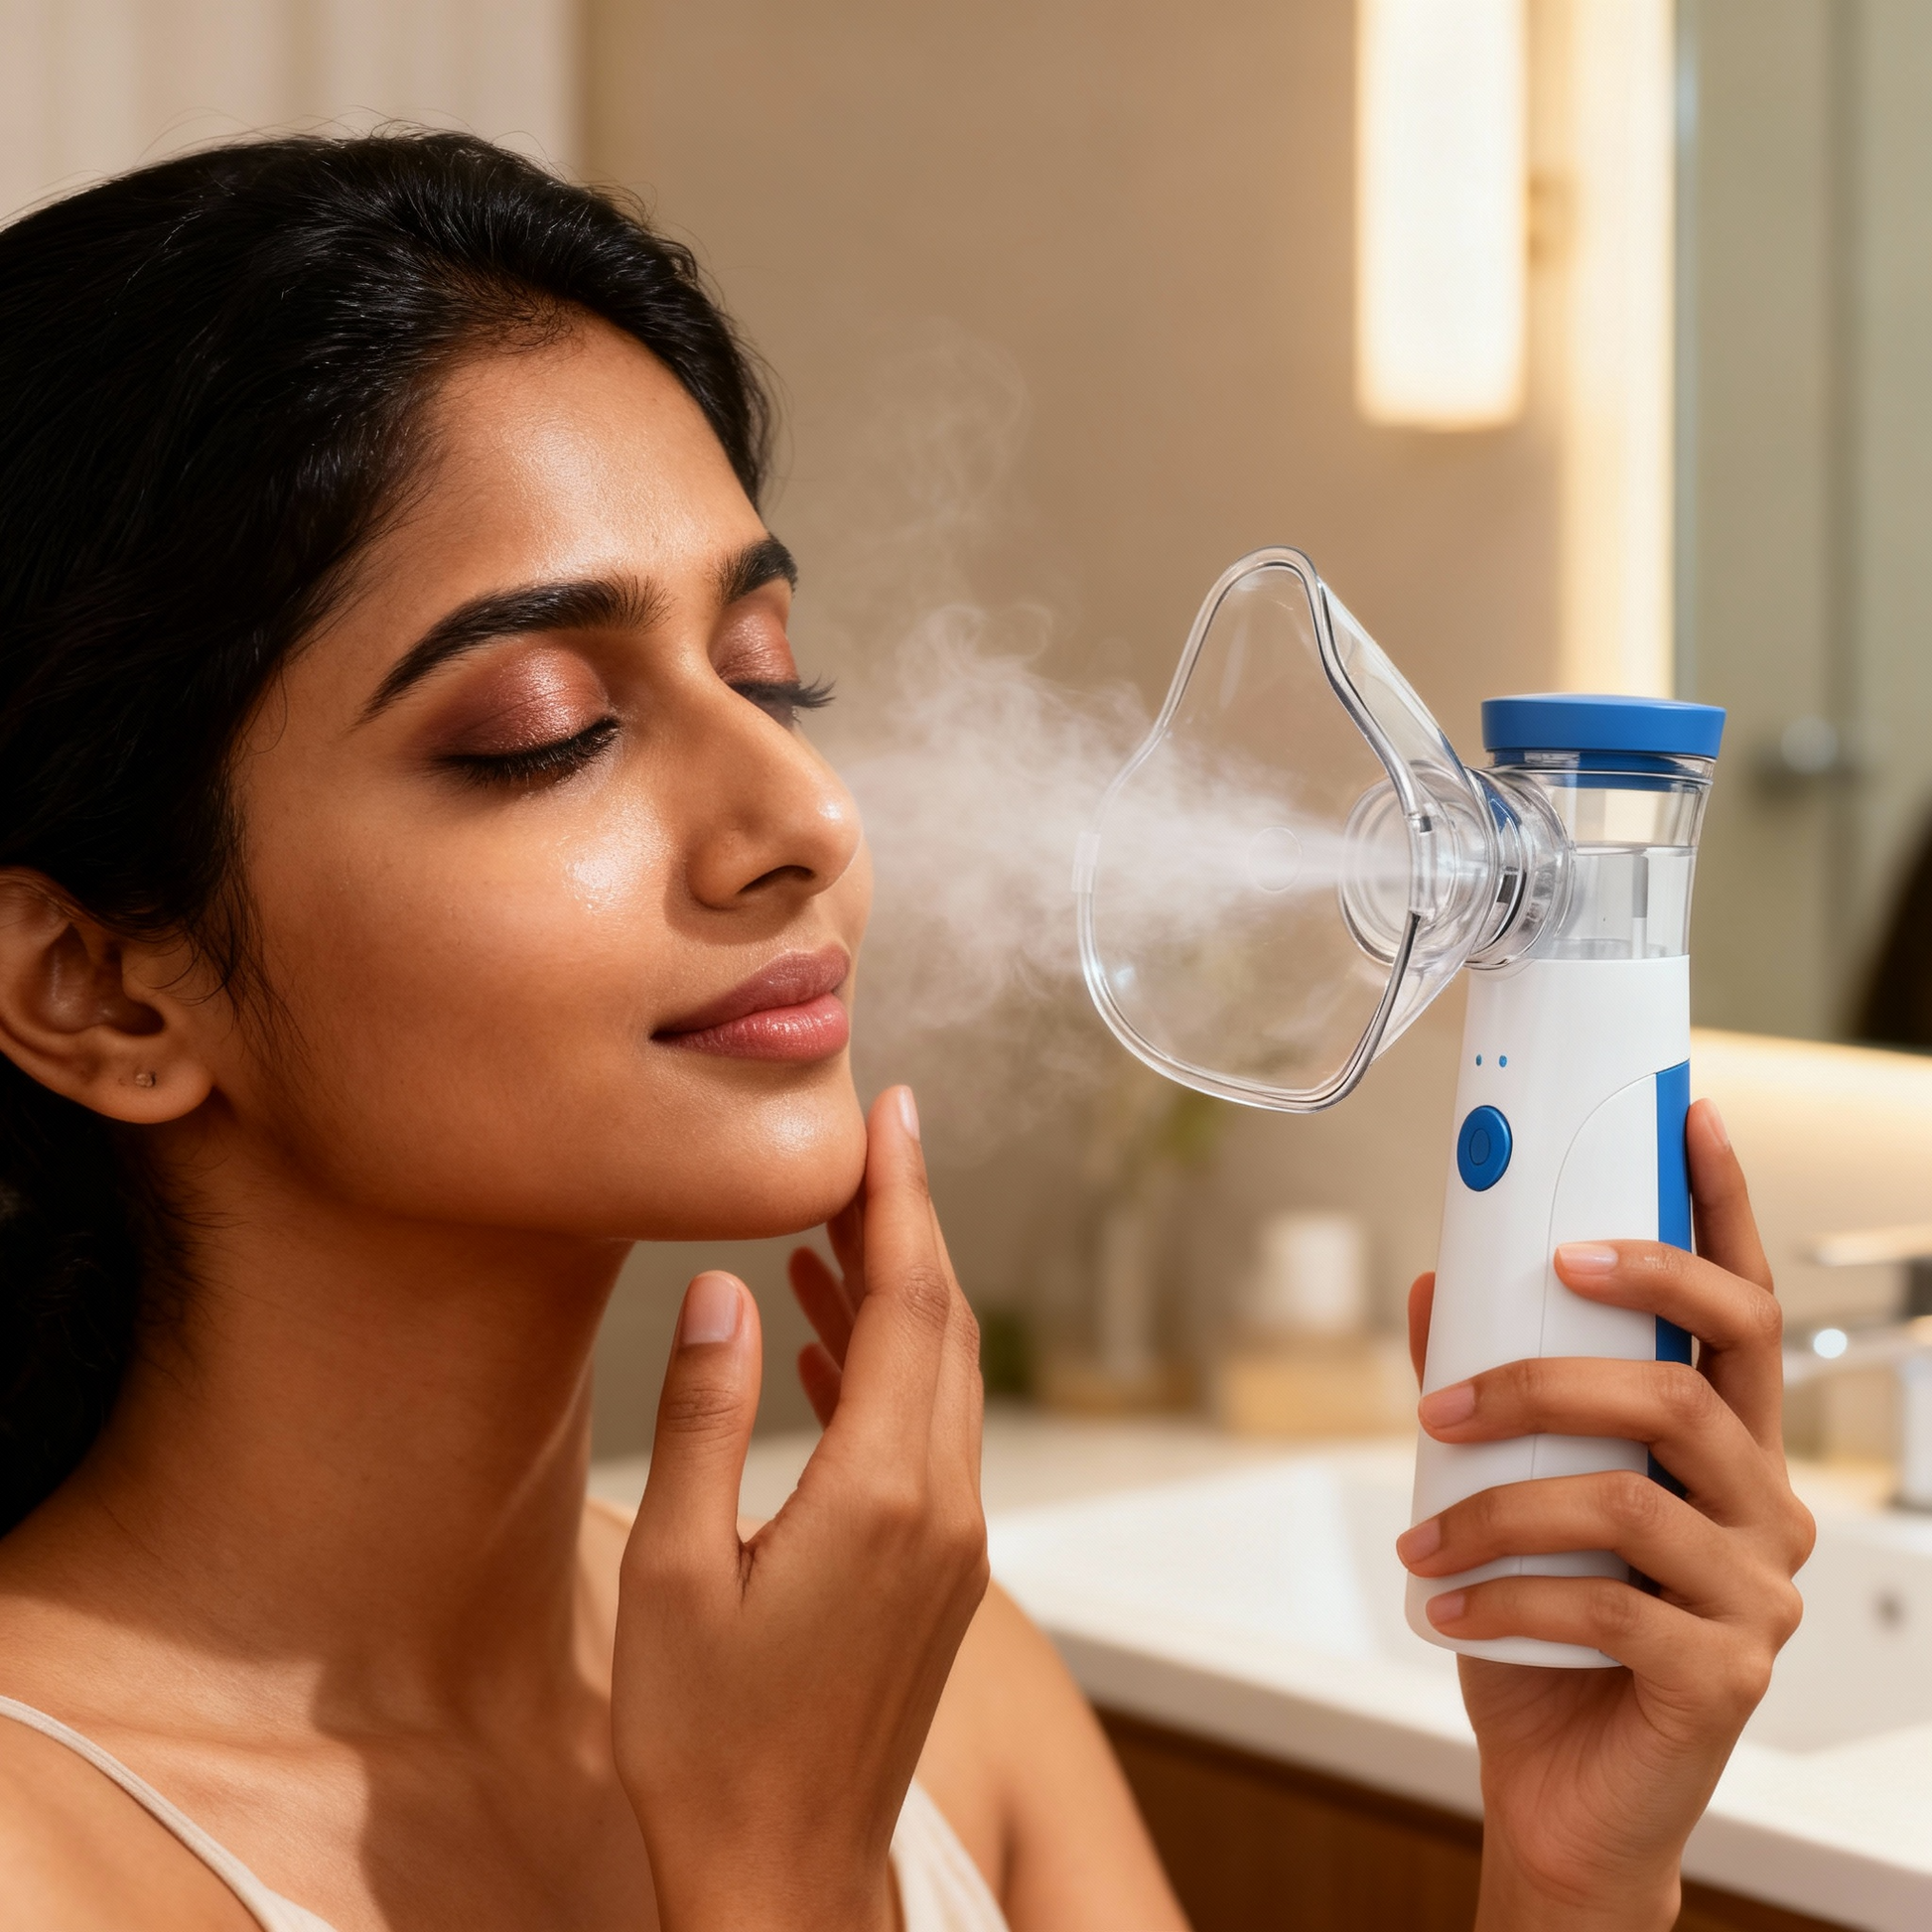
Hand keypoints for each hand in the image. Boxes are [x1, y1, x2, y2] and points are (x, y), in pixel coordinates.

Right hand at [612, 1087, 988, 1931]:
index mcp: (883, 1493)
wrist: (784, 1877)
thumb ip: (703, 1416)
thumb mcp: (671, 1572)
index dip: (904, 1195)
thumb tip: (721, 1287)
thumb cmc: (708, 1743)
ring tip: (821, 1229)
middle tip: (861, 1143)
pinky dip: (885, 1370)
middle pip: (943, 1323)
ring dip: (892, 1295)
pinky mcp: (941, 1571)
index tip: (896, 1110)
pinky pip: (928, 1434)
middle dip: (905, 1223)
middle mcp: (943, 1505)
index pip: (913, 1301)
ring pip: (942, 1377)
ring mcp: (954, 1541)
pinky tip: (823, 1344)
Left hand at [1396, 1099, 1813, 1931]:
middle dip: (1555, 1371)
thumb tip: (1436, 1287)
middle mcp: (1764, 1508)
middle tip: (1449, 1396)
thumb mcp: (1505, 1494)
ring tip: (1422, 1531)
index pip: (1744, 1308)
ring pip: (1630, 1492)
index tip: (1685, 1117)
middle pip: (1690, 1385)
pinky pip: (1607, 1602)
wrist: (1560, 1795)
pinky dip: (1505, 1594)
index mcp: (1723, 1448)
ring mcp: (1758, 1595)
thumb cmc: (1547, 1635)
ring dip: (1500, 1503)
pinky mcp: (1728, 1675)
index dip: (1721, 1209)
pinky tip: (1449, 1609)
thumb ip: (1486, 1394)